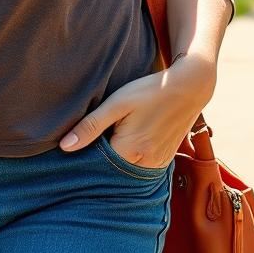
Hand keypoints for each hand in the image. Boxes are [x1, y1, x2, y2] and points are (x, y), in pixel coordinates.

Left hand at [58, 55, 215, 168]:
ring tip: (117, 128)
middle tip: (102, 127)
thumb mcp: (116, 103)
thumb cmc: (149, 91)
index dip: (87, 149)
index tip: (82, 135)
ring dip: (118, 152)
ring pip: (127, 165)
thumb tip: (64, 147)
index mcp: (130, 152)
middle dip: (102, 152)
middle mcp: (146, 165)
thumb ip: (90, 126)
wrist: (189, 87)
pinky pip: (141, 163)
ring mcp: (158, 164)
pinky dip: (132, 153)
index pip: (97, 162)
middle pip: (113, 165)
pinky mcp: (165, 160)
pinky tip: (131, 133)